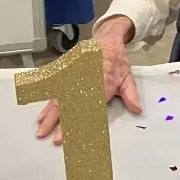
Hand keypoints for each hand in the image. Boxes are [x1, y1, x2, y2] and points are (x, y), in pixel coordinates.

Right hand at [35, 16, 142, 145]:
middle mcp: (85, 82)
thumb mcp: (127, 77)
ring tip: (43, 130)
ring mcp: (73, 78)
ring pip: (59, 100)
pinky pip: (55, 92)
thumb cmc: (117, 61)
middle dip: (62, 124)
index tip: (76, 136)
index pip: (90, 108)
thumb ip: (131, 95)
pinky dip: (47, 105)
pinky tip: (42, 116)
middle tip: (56, 139)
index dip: (82, 123)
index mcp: (102, 84)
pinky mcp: (65, 74)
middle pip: (71, 106)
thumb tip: (136, 110)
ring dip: (50, 117)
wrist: (107, 40)